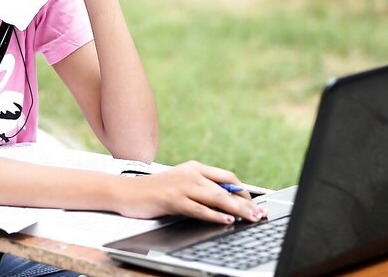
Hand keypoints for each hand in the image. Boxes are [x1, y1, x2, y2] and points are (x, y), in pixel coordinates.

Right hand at [118, 161, 267, 224]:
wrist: (127, 192)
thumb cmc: (155, 191)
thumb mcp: (181, 184)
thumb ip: (201, 188)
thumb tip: (226, 200)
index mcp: (195, 168)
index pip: (227, 177)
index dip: (242, 190)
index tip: (253, 203)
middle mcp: (191, 174)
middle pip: (225, 189)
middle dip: (246, 202)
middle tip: (260, 213)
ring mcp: (182, 186)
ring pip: (216, 198)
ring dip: (237, 209)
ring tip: (251, 217)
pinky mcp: (172, 199)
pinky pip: (199, 208)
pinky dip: (214, 215)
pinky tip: (226, 220)